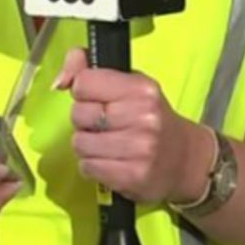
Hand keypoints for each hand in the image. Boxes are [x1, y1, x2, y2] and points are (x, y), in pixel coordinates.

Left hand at [54, 49, 213, 206]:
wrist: (185, 159)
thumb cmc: (151, 116)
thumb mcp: (129, 83)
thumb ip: (89, 68)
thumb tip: (59, 81)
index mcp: (141, 88)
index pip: (84, 82)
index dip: (84, 91)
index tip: (96, 98)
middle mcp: (143, 116)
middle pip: (78, 114)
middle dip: (84, 120)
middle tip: (103, 124)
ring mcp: (139, 149)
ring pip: (80, 143)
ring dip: (86, 146)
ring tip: (106, 144)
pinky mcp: (132, 177)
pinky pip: (87, 167)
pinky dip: (92, 166)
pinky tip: (109, 162)